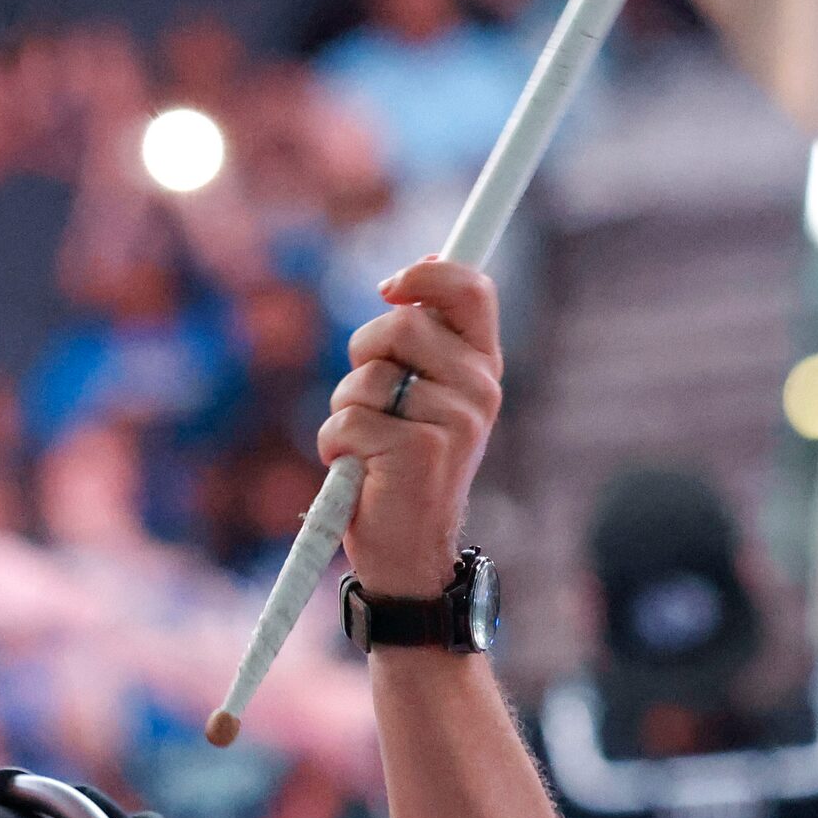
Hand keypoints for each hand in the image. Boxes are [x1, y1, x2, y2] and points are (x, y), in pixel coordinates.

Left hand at [319, 258, 501, 597]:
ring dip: (345, 409)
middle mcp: (480, 390)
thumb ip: (422, 338)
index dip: (426, 276)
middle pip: (399, 326)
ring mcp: (454, 421)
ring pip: (365, 377)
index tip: (387, 286)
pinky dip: (335, 446)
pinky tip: (359, 473)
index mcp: (483, 368)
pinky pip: (346, 421)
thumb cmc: (403, 467)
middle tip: (369, 402)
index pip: (472, 291)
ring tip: (367, 447)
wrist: (409, 550)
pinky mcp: (419, 450)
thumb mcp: (420, 396)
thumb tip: (415, 267)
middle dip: (362, 357)